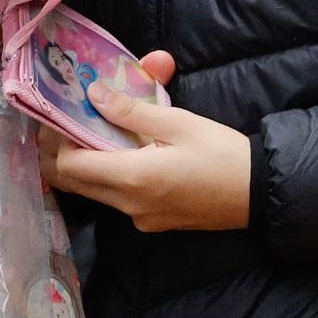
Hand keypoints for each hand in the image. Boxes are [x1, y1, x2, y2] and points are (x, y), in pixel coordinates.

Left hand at [34, 55, 253, 231]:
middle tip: (65, 123)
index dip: (56, 141)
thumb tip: (93, 95)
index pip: (69, 165)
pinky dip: (107, 177)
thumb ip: (131, 110)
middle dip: (60, 153)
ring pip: (93, 192)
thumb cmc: (222, 154)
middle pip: (73, 182)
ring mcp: (140, 218)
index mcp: (133, 178)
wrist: (260, 194)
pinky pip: (115, 200)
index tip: (60, 115)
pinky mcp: (152, 223)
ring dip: (84, 165)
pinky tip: (121, 153)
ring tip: (92, 132)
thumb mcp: (178, 123)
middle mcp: (129, 205)